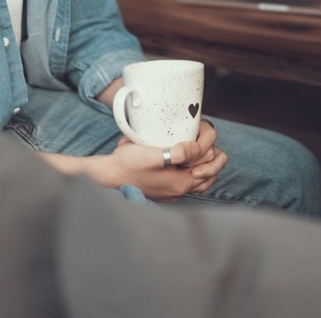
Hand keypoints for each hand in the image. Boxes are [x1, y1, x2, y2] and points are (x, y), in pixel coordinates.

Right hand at [105, 119, 228, 201]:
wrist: (108, 176)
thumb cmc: (127, 164)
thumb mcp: (154, 155)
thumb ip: (180, 153)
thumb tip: (199, 148)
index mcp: (182, 183)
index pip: (212, 163)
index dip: (208, 142)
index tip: (197, 128)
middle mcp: (180, 191)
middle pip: (211, 172)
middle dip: (209, 152)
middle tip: (196, 135)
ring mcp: (173, 191)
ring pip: (202, 178)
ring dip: (201, 160)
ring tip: (191, 143)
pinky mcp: (166, 188)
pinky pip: (187, 179)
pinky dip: (190, 166)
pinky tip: (180, 154)